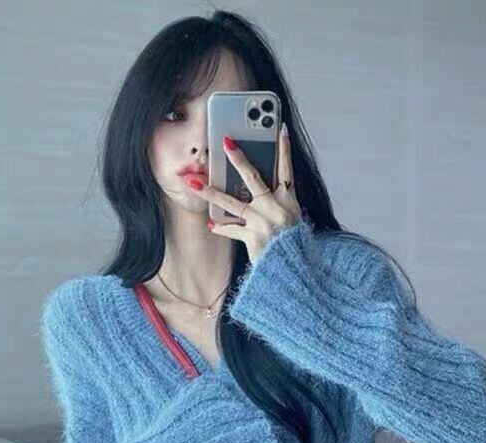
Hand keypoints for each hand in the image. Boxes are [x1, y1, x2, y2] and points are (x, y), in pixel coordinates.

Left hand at [185, 123, 302, 263]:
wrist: (292, 269)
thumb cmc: (292, 244)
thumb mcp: (293, 219)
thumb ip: (279, 202)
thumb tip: (256, 190)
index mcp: (289, 201)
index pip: (286, 169)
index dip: (284, 150)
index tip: (280, 130)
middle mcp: (275, 208)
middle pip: (253, 178)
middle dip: (238, 158)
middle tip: (225, 141)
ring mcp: (262, 222)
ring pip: (232, 202)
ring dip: (210, 191)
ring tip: (192, 181)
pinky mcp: (252, 237)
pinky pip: (232, 229)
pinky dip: (221, 227)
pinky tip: (211, 223)